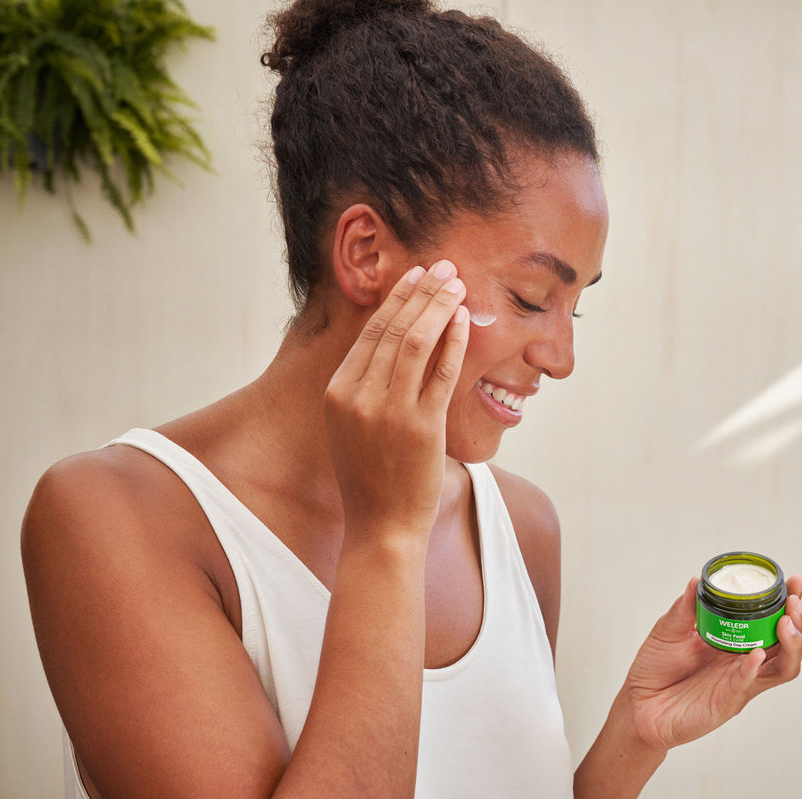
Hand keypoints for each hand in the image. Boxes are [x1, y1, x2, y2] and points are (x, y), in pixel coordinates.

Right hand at [324, 260, 469, 537]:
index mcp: (338, 394)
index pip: (369, 334)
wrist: (381, 528)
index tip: (413, 276)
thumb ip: (363, 389)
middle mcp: (359, 397)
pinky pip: (441, 372)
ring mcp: (390, 411)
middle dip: (420, 292)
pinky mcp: (422, 426)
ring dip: (439, 306)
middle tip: (441, 266)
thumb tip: (390, 347)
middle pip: (392, 329)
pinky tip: (463, 319)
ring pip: (416, 342)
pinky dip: (453, 341)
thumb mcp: (350, 429)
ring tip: (456, 283)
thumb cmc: (369, 480)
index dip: (395, 300)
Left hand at [619, 575, 801, 752]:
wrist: (637, 703)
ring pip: (784, 668)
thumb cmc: (656, 667)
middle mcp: (745, 662)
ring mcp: (740, 683)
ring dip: (791, 645)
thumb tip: (697, 581)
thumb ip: (685, 608)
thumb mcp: (669, 630)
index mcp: (737, 642)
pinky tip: (757, 655)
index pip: (773, 621)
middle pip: (790, 645)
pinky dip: (753, 669)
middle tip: (794, 600)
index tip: (794, 581)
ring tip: (786, 623)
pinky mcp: (726, 702)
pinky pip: (746, 685)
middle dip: (799, 621)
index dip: (788, 602)